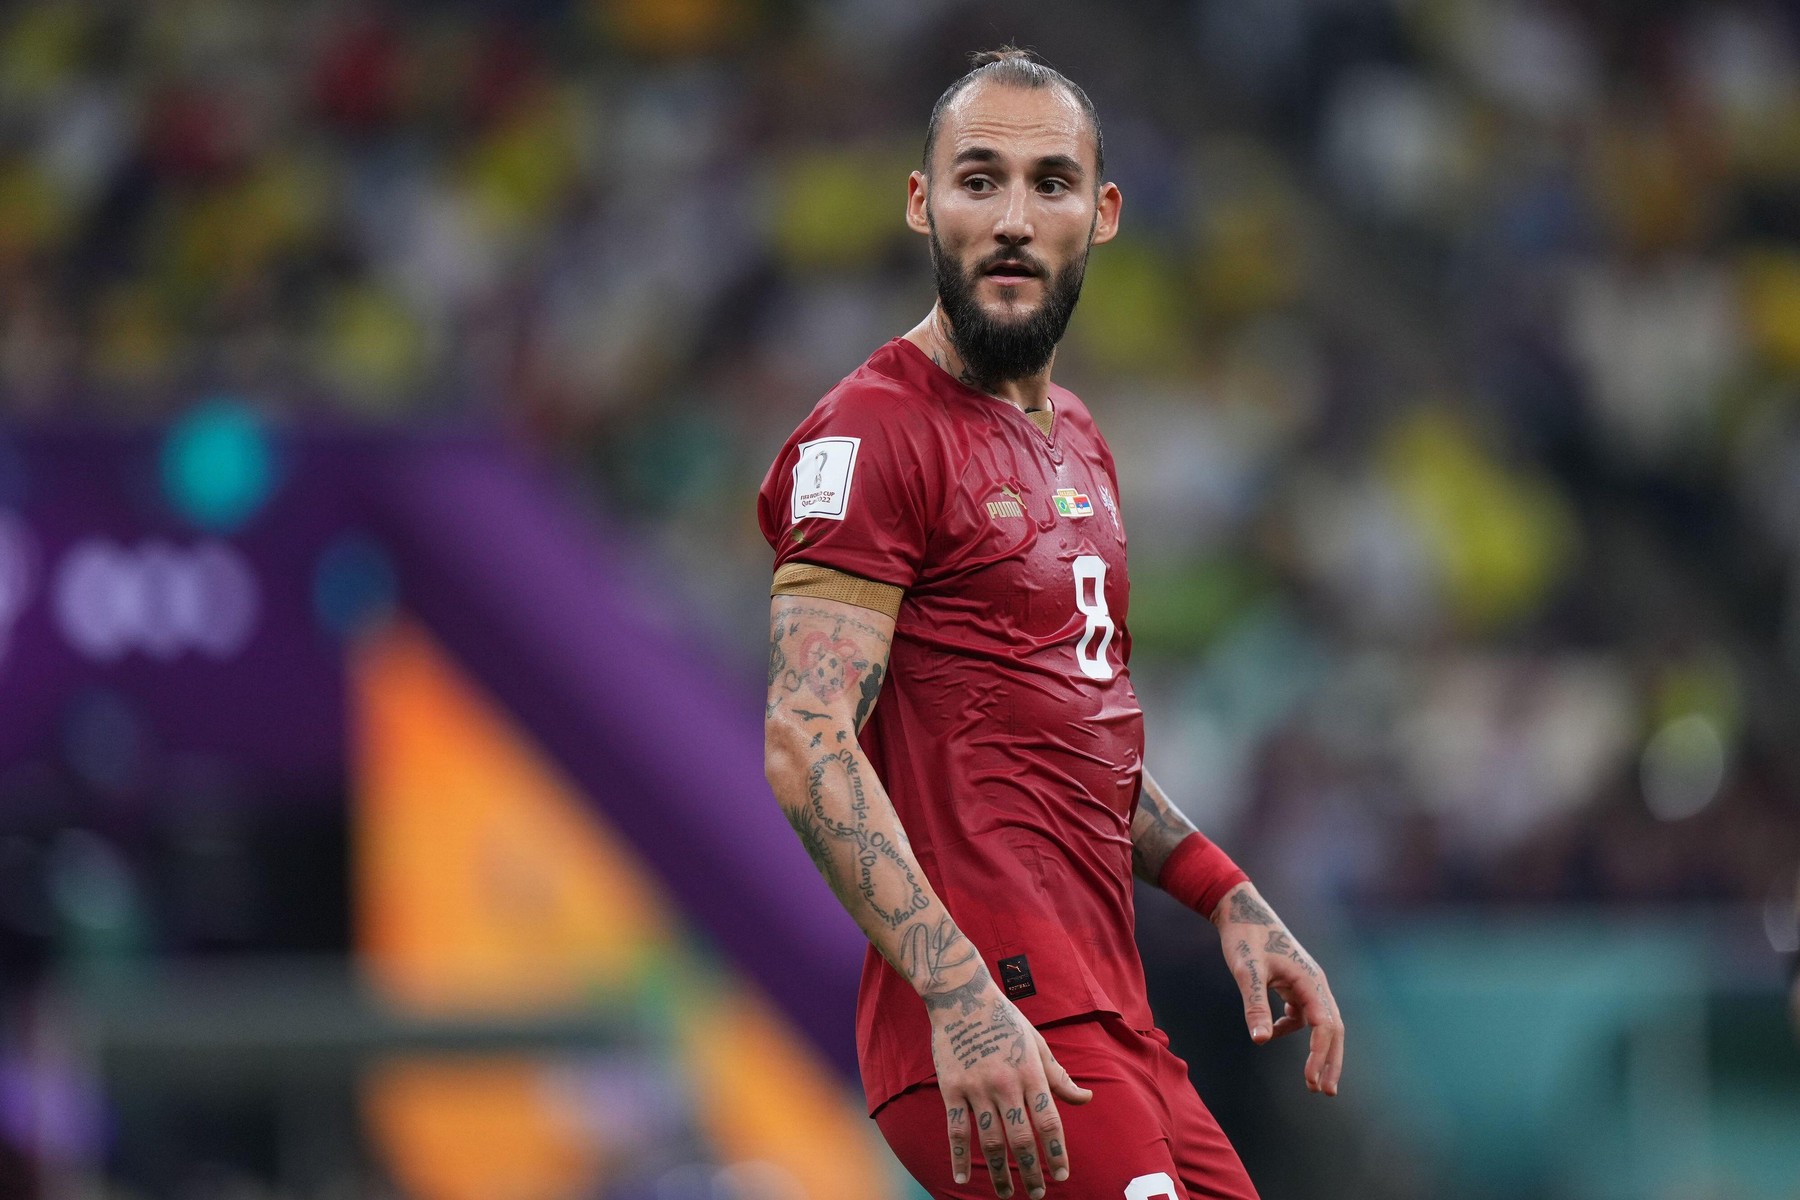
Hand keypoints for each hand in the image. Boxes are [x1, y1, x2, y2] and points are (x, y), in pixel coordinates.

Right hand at [926, 969, 1092, 1197]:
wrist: (962, 996)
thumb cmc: (1005, 1020)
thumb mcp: (1037, 1044)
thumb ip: (1059, 1076)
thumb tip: (1086, 1099)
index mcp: (1031, 1072)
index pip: (1049, 1121)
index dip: (1057, 1152)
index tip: (1062, 1175)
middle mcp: (1006, 1083)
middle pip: (1022, 1138)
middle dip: (1032, 1171)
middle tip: (1038, 1194)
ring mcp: (977, 1087)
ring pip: (991, 1140)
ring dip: (1000, 1172)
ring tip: (1008, 1193)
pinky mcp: (951, 1089)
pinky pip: (956, 1130)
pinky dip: (959, 1157)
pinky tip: (962, 1178)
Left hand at [1211, 882, 1344, 1096]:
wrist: (1239, 910)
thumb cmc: (1244, 937)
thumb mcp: (1247, 971)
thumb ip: (1255, 1004)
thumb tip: (1262, 1040)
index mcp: (1310, 979)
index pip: (1324, 1025)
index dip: (1320, 1055)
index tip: (1312, 1080)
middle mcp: (1314, 982)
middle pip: (1332, 1028)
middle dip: (1330, 1061)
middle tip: (1325, 1092)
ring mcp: (1306, 983)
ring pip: (1321, 1024)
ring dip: (1318, 1051)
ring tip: (1312, 1080)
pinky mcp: (1294, 983)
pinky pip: (1302, 1013)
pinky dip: (1292, 1028)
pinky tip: (1274, 1032)